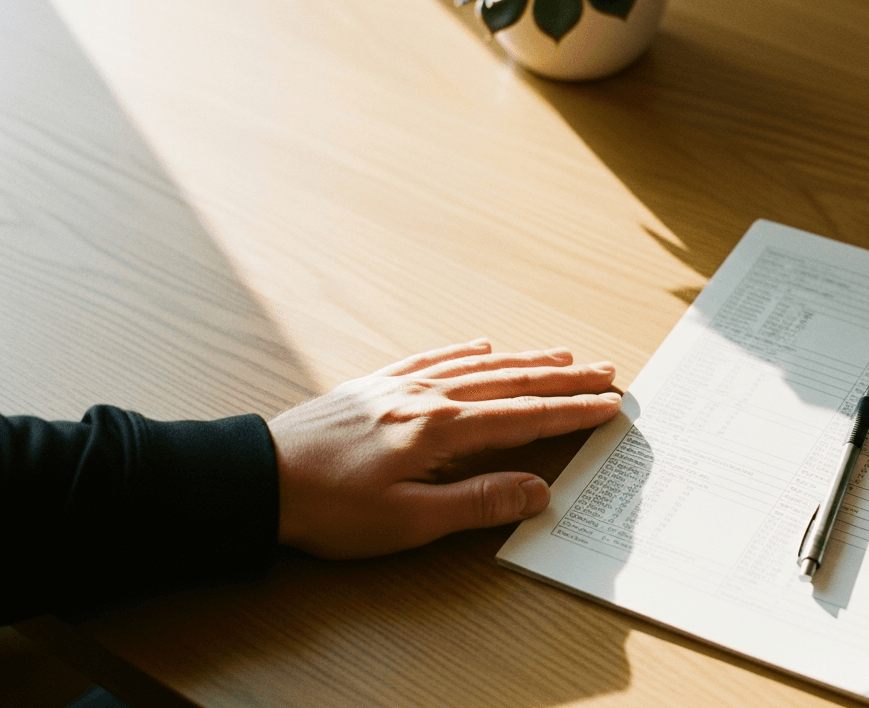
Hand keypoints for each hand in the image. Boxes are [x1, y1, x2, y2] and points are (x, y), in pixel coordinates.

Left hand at [268, 339, 619, 558]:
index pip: (525, 418)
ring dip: (527, 360)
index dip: (572, 412)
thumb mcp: (408, 522)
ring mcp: (402, 384)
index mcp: (442, 430)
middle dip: (565, 378)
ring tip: (565, 354)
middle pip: (513, 382)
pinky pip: (436, 356)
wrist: (258, 479)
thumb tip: (538, 491)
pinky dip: (467, 351)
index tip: (610, 406)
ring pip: (481, 365)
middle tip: (608, 372)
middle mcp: (429, 396)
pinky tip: (483, 346)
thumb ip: (477, 502)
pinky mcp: (376, 384)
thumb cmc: (331, 509)